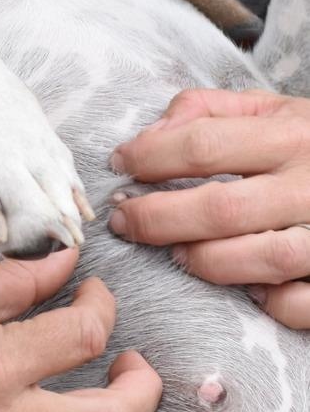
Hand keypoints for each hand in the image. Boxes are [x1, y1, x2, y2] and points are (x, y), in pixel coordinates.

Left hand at [109, 89, 309, 328]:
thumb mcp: (273, 107)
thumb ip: (208, 109)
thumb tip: (151, 134)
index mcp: (292, 135)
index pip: (201, 145)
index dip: (148, 158)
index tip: (118, 166)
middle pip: (219, 209)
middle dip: (156, 218)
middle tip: (123, 221)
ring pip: (259, 259)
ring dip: (204, 261)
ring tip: (175, 253)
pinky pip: (301, 304)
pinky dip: (270, 301)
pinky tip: (246, 287)